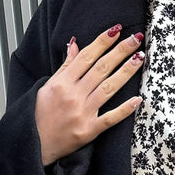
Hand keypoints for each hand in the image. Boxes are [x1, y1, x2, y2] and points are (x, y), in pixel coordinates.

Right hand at [35, 23, 145, 166]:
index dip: (102, 42)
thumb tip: (75, 43)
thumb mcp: (47, 86)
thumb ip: (65, 66)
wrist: (35, 144)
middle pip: (101, 69)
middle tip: (135, 38)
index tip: (116, 29)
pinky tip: (138, 99)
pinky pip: (110, 119)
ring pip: (108, 88)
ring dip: (126, 72)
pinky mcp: (89, 131)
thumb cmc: (40, 115)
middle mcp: (73, 95)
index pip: (86, 57)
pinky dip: (124, 110)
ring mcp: (83, 113)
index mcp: (62, 83)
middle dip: (120, 51)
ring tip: (139, 58)